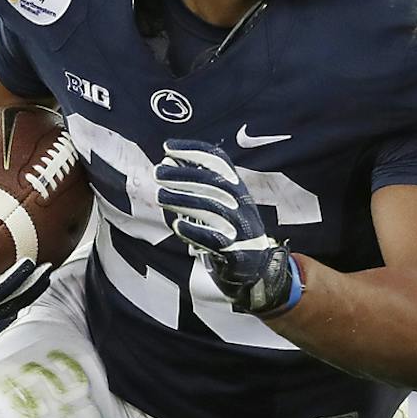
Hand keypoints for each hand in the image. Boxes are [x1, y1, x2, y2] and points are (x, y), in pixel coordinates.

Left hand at [155, 140, 300, 315]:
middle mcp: (241, 204)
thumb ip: (198, 185)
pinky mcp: (236, 252)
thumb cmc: (231, 232)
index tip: (168, 148)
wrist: (258, 269)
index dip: (194, 151)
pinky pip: (215, 240)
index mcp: (237, 189)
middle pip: (213, 183)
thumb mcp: (220, 203)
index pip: (218, 161)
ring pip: (212, 209)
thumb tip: (167, 162)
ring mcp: (240, 228)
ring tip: (160, 195)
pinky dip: (196, 232)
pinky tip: (178, 226)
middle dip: (184, 175)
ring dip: (184, 200)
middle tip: (158, 171)